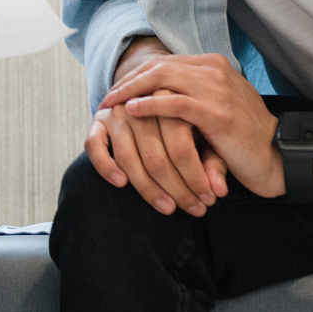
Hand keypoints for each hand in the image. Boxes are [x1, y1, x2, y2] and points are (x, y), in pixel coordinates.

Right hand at [86, 101, 226, 216]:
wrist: (160, 103)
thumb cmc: (192, 128)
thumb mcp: (209, 141)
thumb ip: (213, 163)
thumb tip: (218, 191)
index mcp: (173, 101)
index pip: (181, 147)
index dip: (195, 179)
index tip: (209, 201)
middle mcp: (142, 104)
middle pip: (156, 157)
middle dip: (178, 190)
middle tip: (195, 210)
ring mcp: (118, 111)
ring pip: (128, 157)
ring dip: (148, 189)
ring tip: (169, 208)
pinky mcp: (98, 120)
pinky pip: (94, 146)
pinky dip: (106, 166)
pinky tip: (121, 184)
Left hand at [106, 51, 283, 198]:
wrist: (279, 155)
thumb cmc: (243, 137)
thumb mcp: (215, 106)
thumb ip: (190, 95)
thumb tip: (153, 95)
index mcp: (213, 65)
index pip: (164, 62)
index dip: (136, 74)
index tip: (117, 89)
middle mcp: (214, 70)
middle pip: (159, 66)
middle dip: (128, 81)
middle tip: (107, 97)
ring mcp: (217, 90)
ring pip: (162, 79)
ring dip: (131, 91)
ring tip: (112, 102)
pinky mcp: (217, 113)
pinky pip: (175, 103)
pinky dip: (149, 105)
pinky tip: (131, 110)